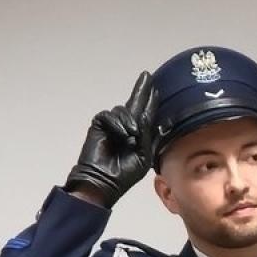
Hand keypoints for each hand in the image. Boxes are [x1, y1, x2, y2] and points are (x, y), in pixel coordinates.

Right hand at [64, 71, 156, 206]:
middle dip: (142, 90)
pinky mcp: (100, 124)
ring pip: (124, 110)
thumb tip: (145, 116)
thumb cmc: (125, 173)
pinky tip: (124, 135)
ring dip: (130, 122)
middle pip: (135, 103)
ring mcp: (112, 125)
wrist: (104, 180)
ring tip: (132, 137)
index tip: (156, 88)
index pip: (146, 114)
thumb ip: (147, 135)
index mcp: (139, 134)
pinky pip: (110, 115)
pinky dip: (118, 124)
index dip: (151, 101)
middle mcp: (126, 126)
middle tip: (147, 76)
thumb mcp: (144, 155)